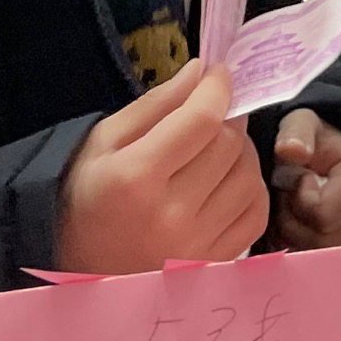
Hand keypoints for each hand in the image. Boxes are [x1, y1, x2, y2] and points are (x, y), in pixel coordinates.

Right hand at [56, 60, 265, 274]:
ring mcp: (197, 243)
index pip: (201, 120)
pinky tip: (225, 181)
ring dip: (240, 152)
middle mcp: (171, 213)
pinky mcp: (215, 261)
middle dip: (227, 118)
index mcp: (135, 177)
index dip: (218, 88)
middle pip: (229, 144)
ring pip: (249, 175)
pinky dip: (249, 188)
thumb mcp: (104, 142)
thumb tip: (201, 71)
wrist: (83, 269)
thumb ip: (155, 104)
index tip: (218, 73)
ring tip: (215, 149)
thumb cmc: (88, 198)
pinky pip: (256, 211)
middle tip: (212, 114)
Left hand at [270, 111, 340, 248]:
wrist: (334, 157)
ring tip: (295, 209)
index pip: (322, 215)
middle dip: (293, 222)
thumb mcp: (301, 124)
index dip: (297, 201)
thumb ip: (295, 133)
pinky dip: (306, 246)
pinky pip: (326, 262)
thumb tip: (291, 151)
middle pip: (321, 241)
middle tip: (288, 198)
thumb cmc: (314, 141)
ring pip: (321, 256)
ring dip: (296, 236)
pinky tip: (305, 224)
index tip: (297, 179)